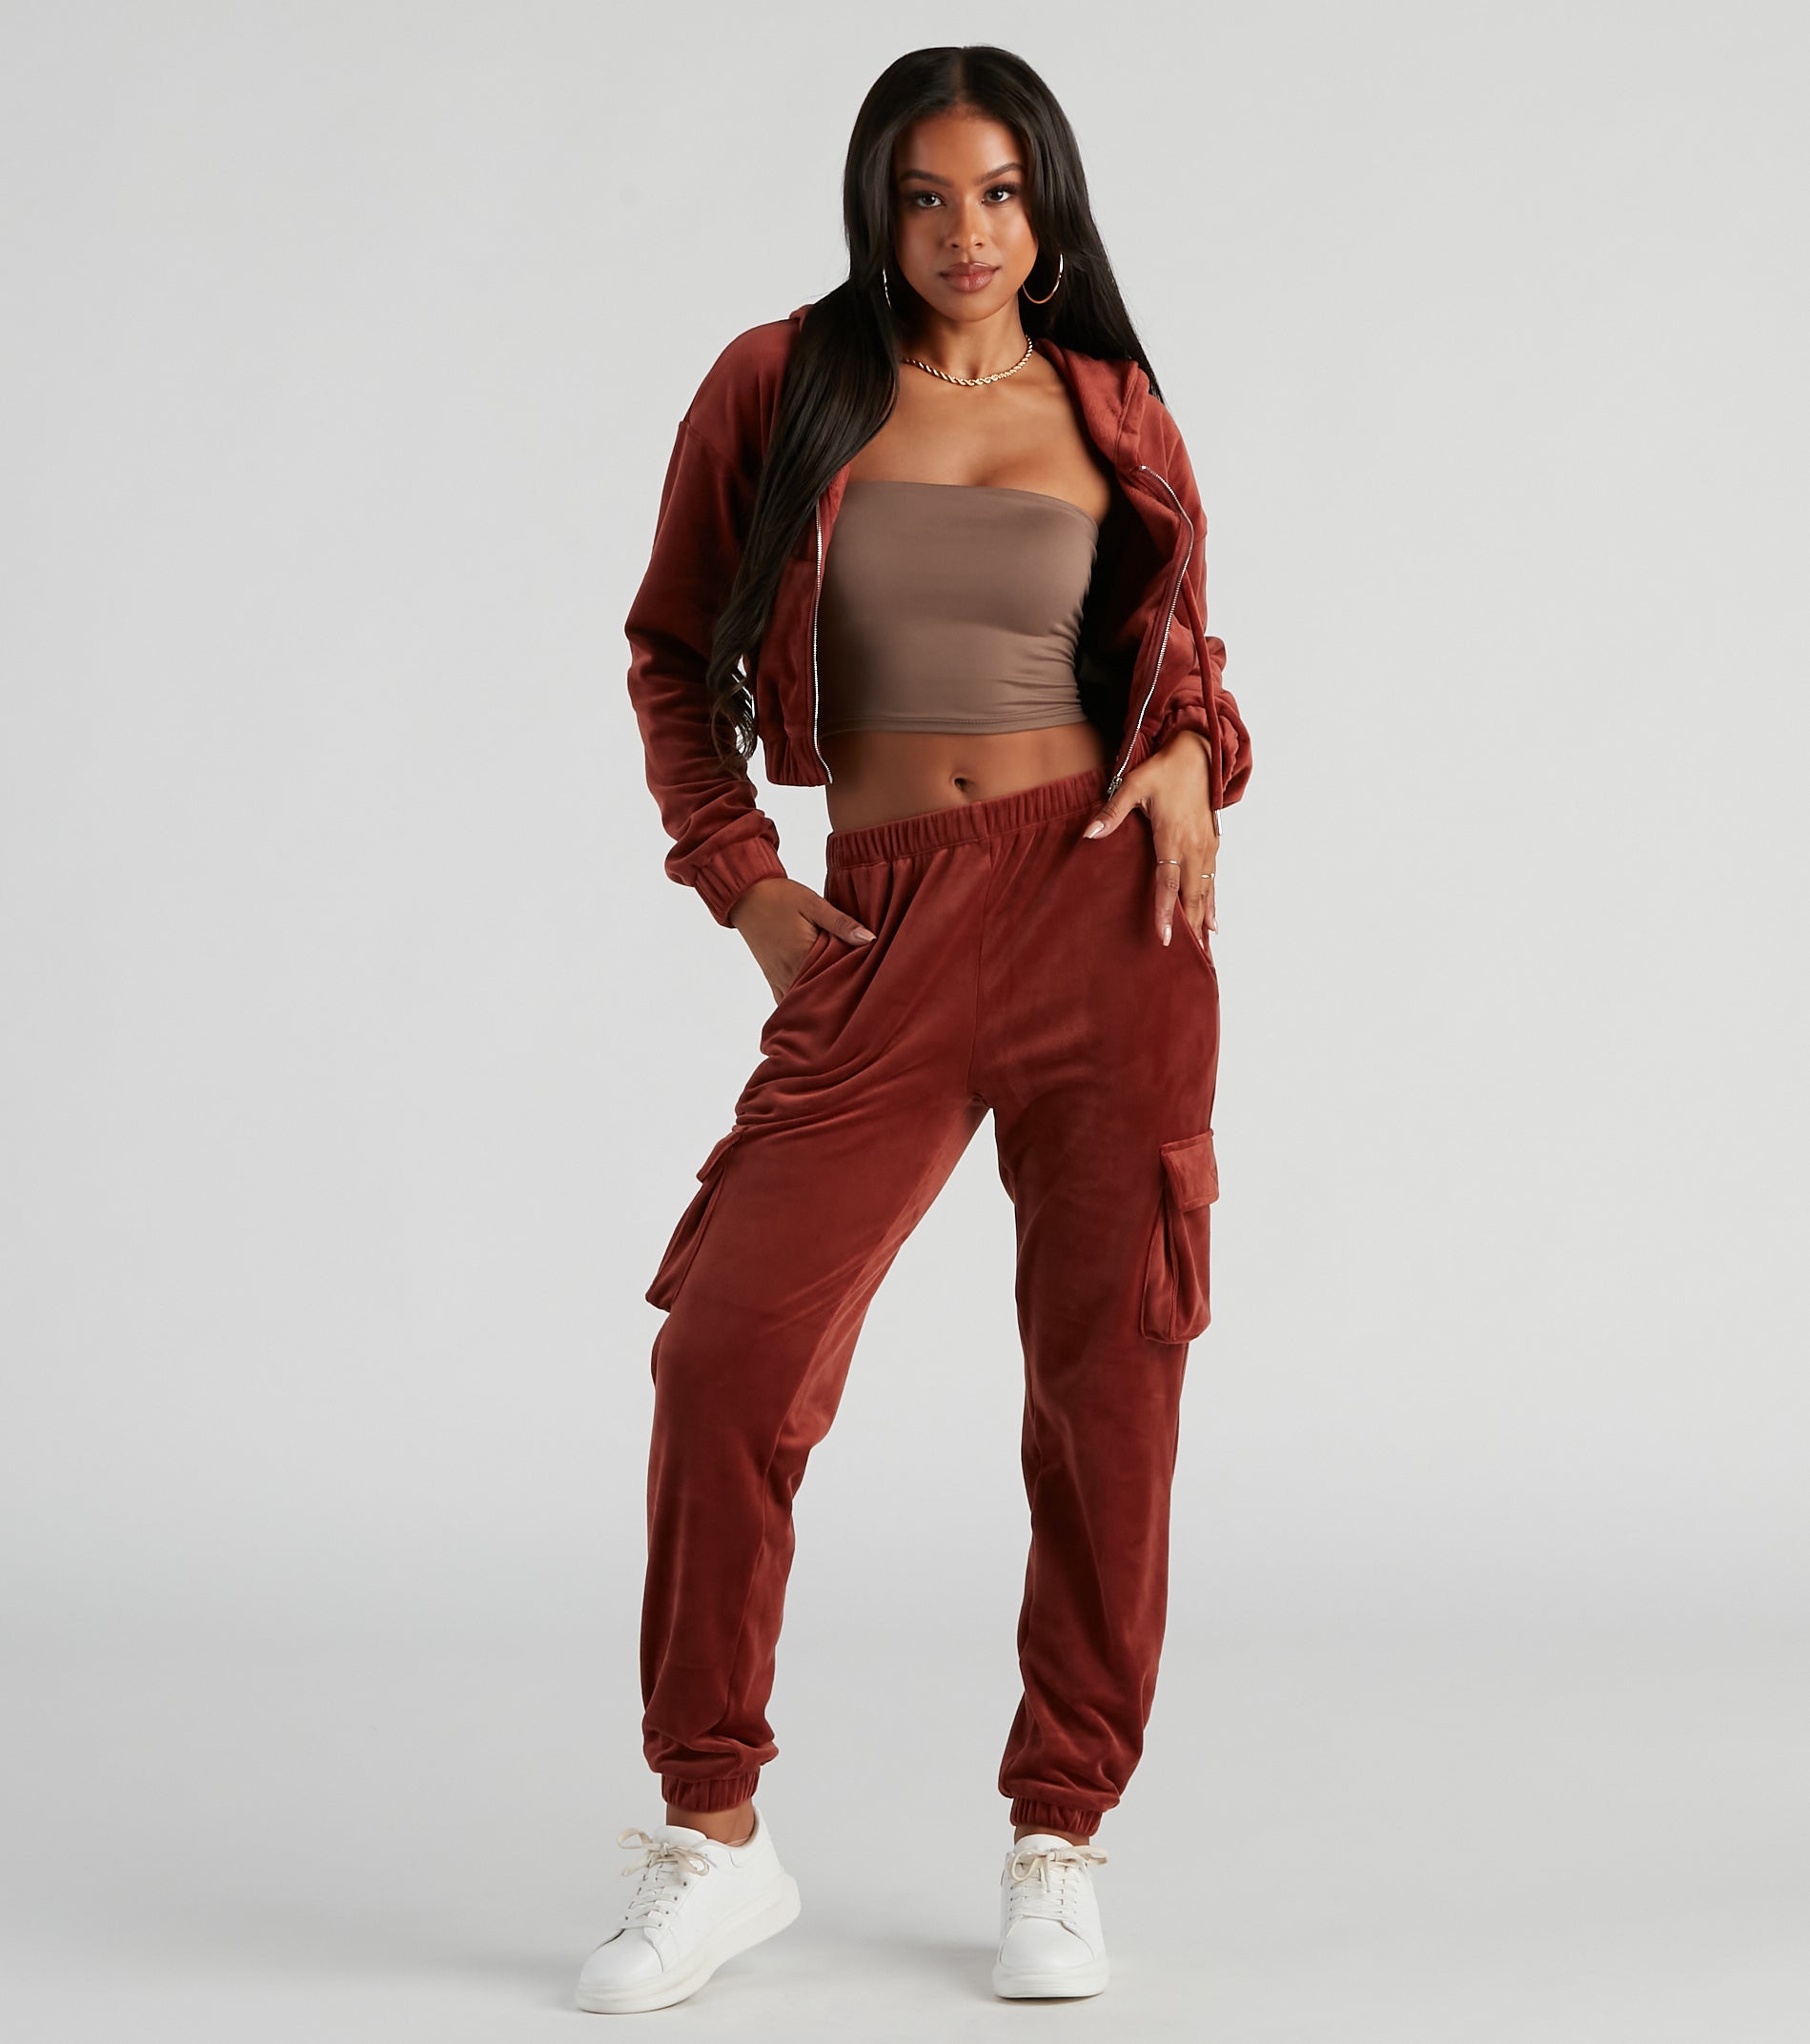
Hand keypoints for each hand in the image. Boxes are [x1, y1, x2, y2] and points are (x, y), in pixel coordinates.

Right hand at [727, 876, 875, 1000]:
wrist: (746, 895)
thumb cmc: (781, 897)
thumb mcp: (814, 904)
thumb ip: (841, 923)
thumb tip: (870, 939)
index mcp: (803, 954)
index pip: (835, 978)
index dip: (854, 981)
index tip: (870, 981)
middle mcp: (789, 972)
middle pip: (820, 994)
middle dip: (840, 995)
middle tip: (860, 996)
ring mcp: (779, 977)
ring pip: (804, 1001)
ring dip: (821, 1001)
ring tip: (841, 1001)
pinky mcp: (772, 977)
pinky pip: (786, 1000)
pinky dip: (801, 1003)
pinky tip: (815, 1005)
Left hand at [1081, 730, 1218, 946]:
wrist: (1200, 754)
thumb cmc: (1164, 770)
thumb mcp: (1133, 784)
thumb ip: (1112, 812)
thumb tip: (1089, 833)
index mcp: (1172, 838)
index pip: (1168, 883)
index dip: (1166, 912)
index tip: (1165, 937)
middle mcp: (1194, 848)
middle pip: (1192, 896)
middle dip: (1191, 928)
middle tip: (1192, 959)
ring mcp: (1207, 848)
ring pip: (1206, 892)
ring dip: (1205, 921)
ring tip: (1205, 950)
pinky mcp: (1213, 845)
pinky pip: (1214, 881)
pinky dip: (1214, 904)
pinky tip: (1214, 923)